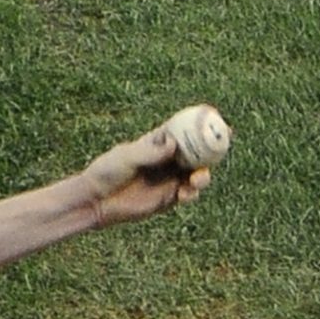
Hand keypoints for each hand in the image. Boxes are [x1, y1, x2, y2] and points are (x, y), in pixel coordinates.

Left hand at [81, 122, 214, 227]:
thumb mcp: (126, 157)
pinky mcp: (168, 199)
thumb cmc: (106, 173)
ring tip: (198, 178)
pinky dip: (192, 193)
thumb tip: (173, 145)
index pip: (183, 129)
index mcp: (157, 143)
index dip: (201, 123)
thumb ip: (150, 152)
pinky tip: (186, 194)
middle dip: (214, 148)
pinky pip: (187, 194)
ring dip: (203, 175)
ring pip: (197, 174)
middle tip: (224, 144)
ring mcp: (169, 179)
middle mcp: (167, 160)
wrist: (95, 201)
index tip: (215, 117)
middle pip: (198, 151)